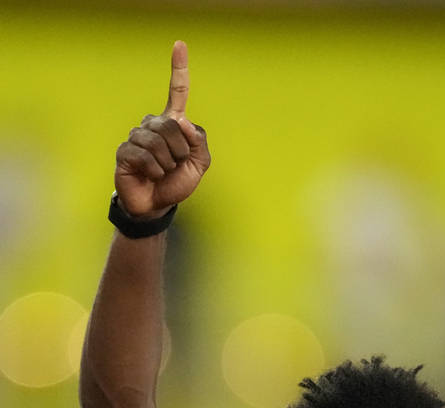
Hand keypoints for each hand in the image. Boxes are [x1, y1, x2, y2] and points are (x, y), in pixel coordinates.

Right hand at [115, 40, 210, 216]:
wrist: (156, 205)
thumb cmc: (176, 182)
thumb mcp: (198, 165)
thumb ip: (199, 143)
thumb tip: (183, 123)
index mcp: (172, 124)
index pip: (177, 92)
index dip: (179, 69)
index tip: (179, 45)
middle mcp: (153, 124)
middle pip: (172, 127)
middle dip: (180, 152)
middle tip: (174, 166)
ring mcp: (136, 136)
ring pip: (158, 142)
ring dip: (166, 163)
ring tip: (161, 172)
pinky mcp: (125, 151)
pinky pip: (145, 156)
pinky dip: (154, 170)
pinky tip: (150, 175)